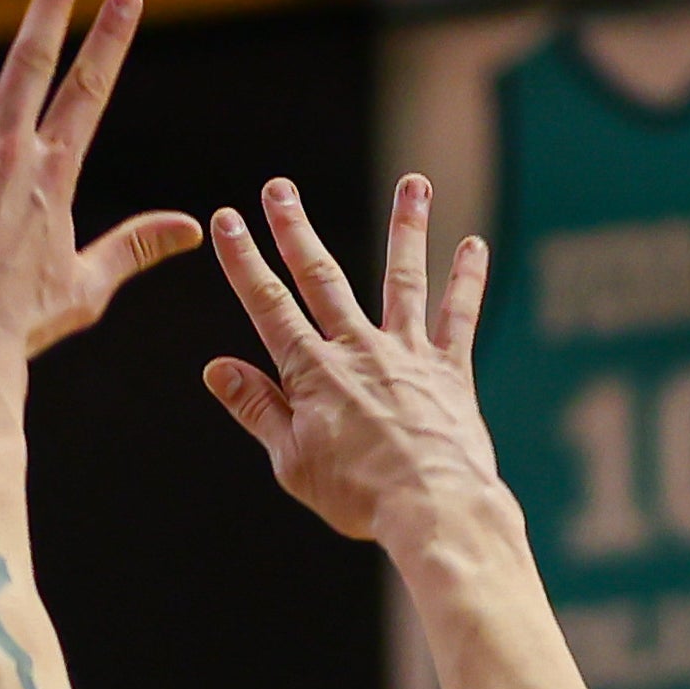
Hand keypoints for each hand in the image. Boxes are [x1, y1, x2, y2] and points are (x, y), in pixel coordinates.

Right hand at [201, 171, 511, 562]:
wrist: (431, 505)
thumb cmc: (356, 493)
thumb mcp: (290, 459)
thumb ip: (257, 407)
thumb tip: (216, 368)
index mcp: (312, 373)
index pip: (267, 306)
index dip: (244, 261)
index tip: (227, 219)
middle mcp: (358, 349)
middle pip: (321, 278)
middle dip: (295, 231)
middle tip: (279, 188)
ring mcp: (407, 354)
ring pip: (403, 278)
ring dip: (405, 227)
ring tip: (412, 183)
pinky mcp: (449, 369)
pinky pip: (460, 315)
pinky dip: (466, 278)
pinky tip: (472, 244)